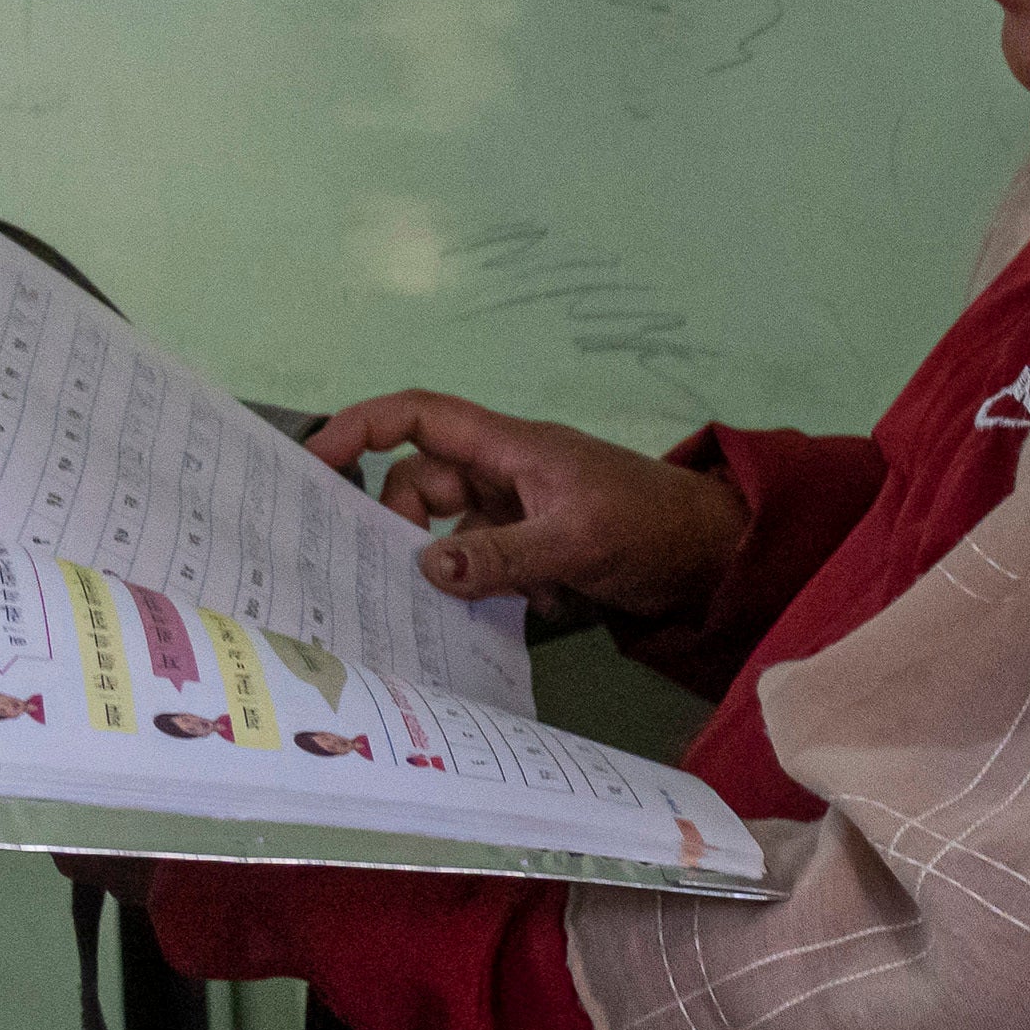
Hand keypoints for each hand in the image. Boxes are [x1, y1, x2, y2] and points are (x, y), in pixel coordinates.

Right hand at [309, 392, 750, 627]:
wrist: (715, 557)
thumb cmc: (651, 526)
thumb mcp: (575, 541)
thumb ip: (501, 556)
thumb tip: (425, 568)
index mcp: (509, 447)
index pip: (419, 417)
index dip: (363, 428)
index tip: (314, 462)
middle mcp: (505, 473)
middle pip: (420, 483)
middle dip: (401, 524)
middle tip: (386, 574)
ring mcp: (518, 512)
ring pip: (448, 532)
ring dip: (447, 567)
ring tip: (445, 606)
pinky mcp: (534, 549)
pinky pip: (482, 563)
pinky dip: (484, 587)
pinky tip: (514, 611)